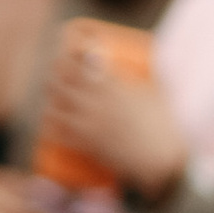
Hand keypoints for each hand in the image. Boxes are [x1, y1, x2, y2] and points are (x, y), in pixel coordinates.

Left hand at [38, 26, 187, 199]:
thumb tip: (154, 59)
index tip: (69, 53)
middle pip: (61, 82)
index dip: (70, 55)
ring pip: (54, 107)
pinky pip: (57, 134)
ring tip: (52, 98)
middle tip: (57, 75)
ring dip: (50, 100)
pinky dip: (50, 126)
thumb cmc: (164, 124)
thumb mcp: (158, 92)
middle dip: (55, 76)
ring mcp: (88, 123)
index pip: (81, 63)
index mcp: (113, 85)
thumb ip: (152, 74)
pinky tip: (49, 123)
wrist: (159, 159)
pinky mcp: (85, 144)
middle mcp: (95, 102)